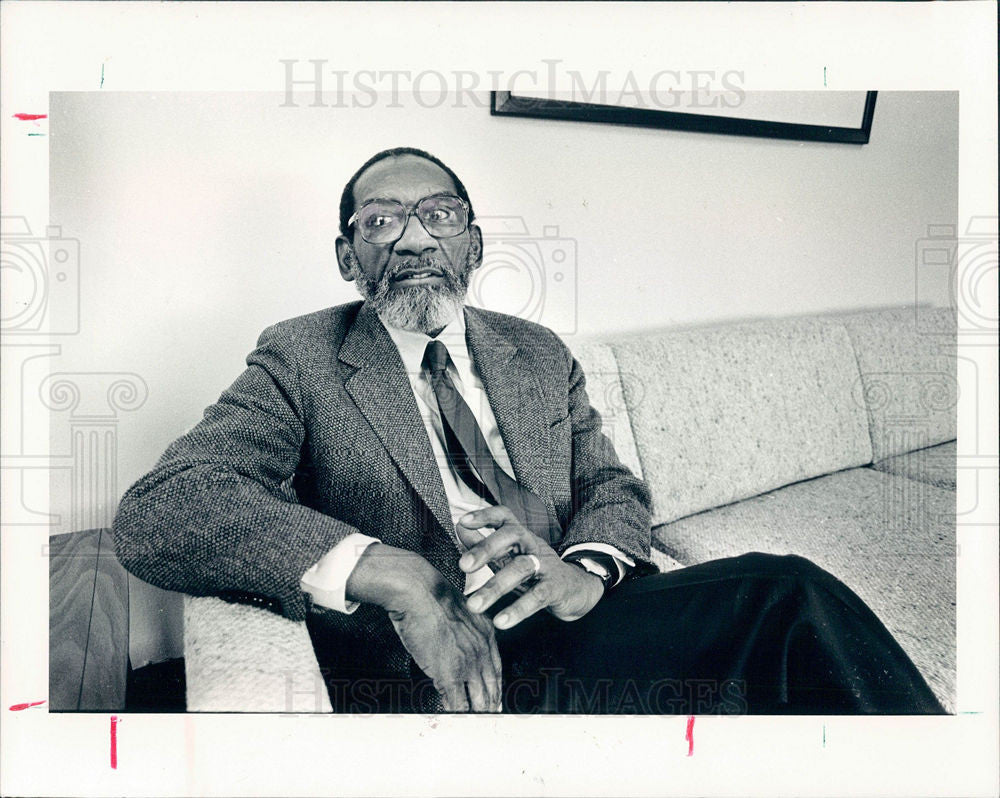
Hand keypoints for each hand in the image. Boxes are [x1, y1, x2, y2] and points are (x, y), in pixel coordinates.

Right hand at [345, 543, 501, 711]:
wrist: (417, 591)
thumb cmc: (430, 595)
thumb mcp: (459, 610)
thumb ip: (464, 628)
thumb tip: (457, 641)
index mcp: (486, 633)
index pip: (496, 669)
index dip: (496, 688)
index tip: (495, 699)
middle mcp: (482, 649)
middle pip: (492, 688)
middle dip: (491, 706)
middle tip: (488, 718)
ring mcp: (467, 664)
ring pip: (479, 700)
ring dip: (476, 714)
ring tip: (473, 724)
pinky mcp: (449, 674)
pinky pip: (457, 703)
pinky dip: (456, 714)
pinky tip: (454, 719)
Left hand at [456, 506, 604, 629]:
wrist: (574, 589)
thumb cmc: (533, 571)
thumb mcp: (508, 556)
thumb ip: (484, 545)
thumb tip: (460, 529)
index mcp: (520, 536)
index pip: (504, 516)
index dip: (485, 515)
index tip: (463, 521)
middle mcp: (533, 545)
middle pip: (512, 535)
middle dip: (486, 548)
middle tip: (463, 565)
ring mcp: (545, 565)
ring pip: (520, 568)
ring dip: (494, 587)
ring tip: (473, 605)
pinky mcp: (555, 588)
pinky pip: (536, 597)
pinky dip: (518, 610)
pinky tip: (500, 621)